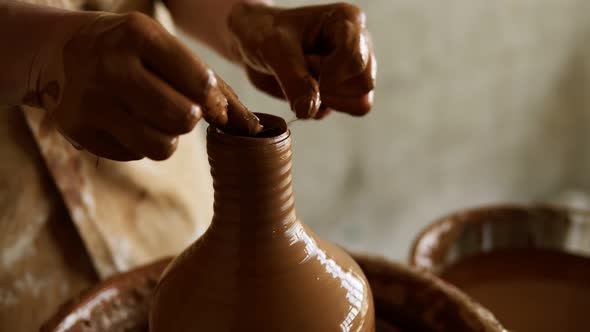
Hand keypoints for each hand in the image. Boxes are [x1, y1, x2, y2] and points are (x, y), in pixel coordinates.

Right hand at [31, 12, 260, 160]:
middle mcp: (112, 67)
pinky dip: (139, 143)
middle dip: (189, 118)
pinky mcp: (79, 130)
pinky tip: (124, 120)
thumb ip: (206, 81)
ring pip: (162, 146)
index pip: (200, 83)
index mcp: (140, 35)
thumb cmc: (130, 50)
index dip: (214, 102)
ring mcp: (92, 101)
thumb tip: (248, 124)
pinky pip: (135, 154)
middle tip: (176, 106)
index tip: (210, 103)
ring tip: (152, 116)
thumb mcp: (163, 47)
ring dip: (167, 136)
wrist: (61, 51)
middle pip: (184, 119)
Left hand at [228, 2, 375, 118]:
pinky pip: (340, 111)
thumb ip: (293, 79)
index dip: (331, 74)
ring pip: (359, 103)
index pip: (357, 59)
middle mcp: (358, 44)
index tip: (304, 68)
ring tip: (301, 79)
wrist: (251, 42)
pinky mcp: (341, 90)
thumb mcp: (273, 50)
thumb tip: (309, 112)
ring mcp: (352, 70)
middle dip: (330, 87)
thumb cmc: (263, 33)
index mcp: (347, 21)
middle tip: (301, 71)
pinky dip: (317, 107)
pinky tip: (300, 87)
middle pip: (364, 84)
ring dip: (326, 99)